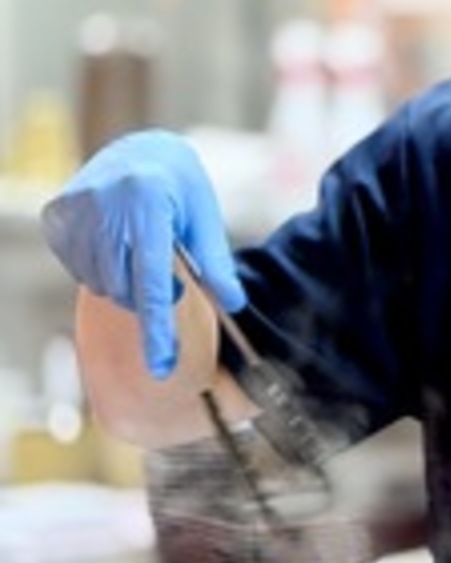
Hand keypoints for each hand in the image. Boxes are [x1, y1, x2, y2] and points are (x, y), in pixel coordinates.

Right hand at [41, 129, 245, 377]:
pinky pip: (80, 269)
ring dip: (125, 282)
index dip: (158, 331)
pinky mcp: (58, 217)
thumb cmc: (181, 188)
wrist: (140, 150)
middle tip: (165, 262)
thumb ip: (217, 264)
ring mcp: (76, 211)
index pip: (152, 284)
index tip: (162, 367)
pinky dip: (101, 269)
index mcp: (148, 206)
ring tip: (139, 247)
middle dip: (148, 294)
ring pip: (102, 285)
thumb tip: (236, 305)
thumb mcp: (205, 219)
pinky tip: (115, 242)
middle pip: (125, 291)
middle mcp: (106, 207)